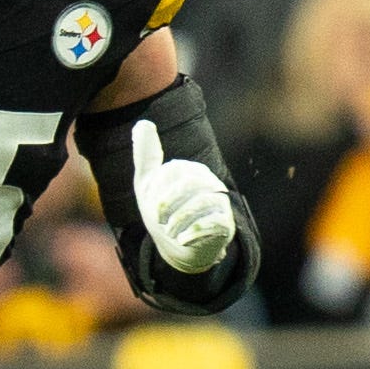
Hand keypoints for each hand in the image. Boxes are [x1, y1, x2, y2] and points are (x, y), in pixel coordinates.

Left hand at [130, 119, 235, 274]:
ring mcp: (219, 202)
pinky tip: (183, 240)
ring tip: (171, 233)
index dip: (157, 190)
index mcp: (189, 170)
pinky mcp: (226, 224)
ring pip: (202, 203)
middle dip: (168, 205)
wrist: (179, 246)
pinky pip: (214, 223)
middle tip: (159, 222)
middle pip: (189, 184)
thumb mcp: (148, 184)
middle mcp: (207, 182)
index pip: (173, 171)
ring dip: (179, 222)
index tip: (150, 208)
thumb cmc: (164, 211)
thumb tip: (143, 122)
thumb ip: (146, 155)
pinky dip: (194, 234)